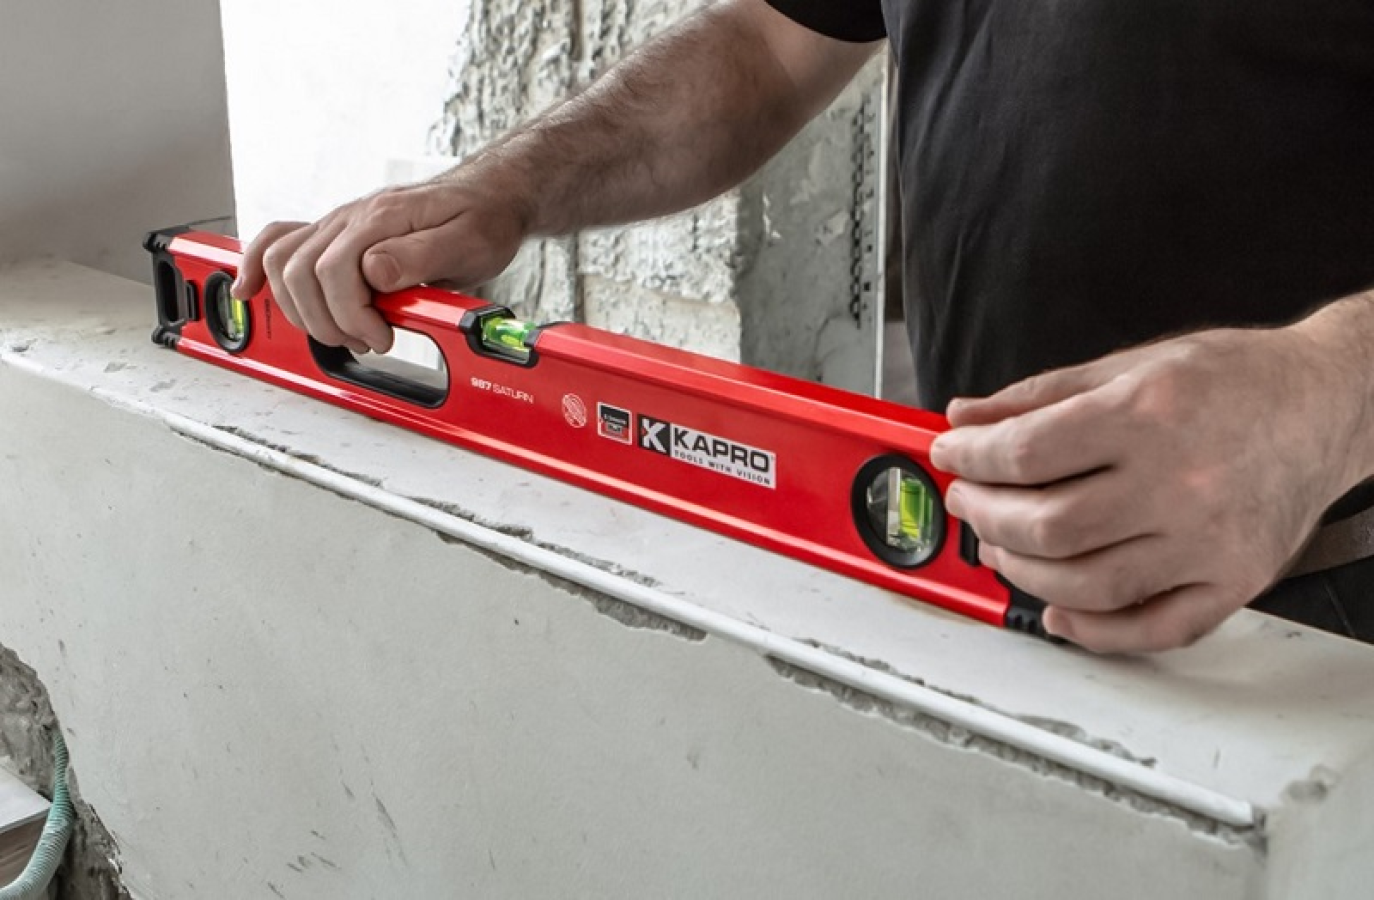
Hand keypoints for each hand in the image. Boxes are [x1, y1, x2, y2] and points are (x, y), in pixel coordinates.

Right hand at [232, 174, 529, 354]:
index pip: (334, 272)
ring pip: (282, 263)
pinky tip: (247, 289)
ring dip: (300, 309)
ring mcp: (338, 224)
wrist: (489, 196)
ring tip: (341, 332)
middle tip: (366, 340)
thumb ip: (420, 257)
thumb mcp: (468, 243)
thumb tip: (374, 273)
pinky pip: (279, 243)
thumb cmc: (482, 219)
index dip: (351, 316)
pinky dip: (257, 268)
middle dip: (326, 321)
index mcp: (381, 219)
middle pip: (299, 272)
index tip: (381, 337)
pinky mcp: (335, 234)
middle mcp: (351, 218)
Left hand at [929, 327, 1362, 652]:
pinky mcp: (1233, 581)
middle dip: (986, 517)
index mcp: (1147, 415)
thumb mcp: (1131, 364)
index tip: (950, 456)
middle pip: (1048, 525)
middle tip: (969, 502)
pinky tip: (1059, 611)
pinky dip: (1095, 631)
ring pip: (1088, 583)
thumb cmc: (1234, 380)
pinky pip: (1153, 628)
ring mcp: (1208, 541)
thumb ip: (1041, 396)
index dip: (971, 458)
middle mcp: (1178, 483)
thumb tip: (967, 417)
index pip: (1027, 453)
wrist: (1329, 403)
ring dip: (1024, 572)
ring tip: (1002, 547)